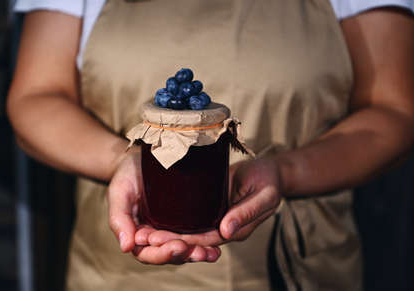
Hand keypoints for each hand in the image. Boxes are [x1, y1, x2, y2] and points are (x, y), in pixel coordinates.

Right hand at [107, 149, 220, 263]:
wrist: (141, 158)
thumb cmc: (127, 175)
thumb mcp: (120, 192)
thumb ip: (119, 218)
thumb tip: (126, 247)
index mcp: (138, 235)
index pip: (149, 253)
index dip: (162, 254)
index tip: (177, 246)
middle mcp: (156, 236)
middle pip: (171, 254)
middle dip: (185, 255)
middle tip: (200, 252)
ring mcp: (171, 229)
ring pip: (185, 248)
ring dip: (198, 253)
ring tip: (212, 253)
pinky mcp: (186, 220)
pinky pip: (195, 235)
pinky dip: (206, 241)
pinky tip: (218, 244)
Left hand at [139, 158, 282, 246]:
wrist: (270, 170)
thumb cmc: (269, 181)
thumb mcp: (264, 196)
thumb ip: (246, 213)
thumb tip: (225, 231)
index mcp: (236, 230)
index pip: (207, 240)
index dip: (185, 242)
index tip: (163, 241)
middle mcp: (223, 228)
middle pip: (193, 239)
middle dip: (169, 240)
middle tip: (144, 238)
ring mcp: (215, 218)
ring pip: (189, 230)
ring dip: (167, 233)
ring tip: (143, 232)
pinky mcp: (210, 206)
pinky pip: (190, 217)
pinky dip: (173, 220)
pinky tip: (155, 217)